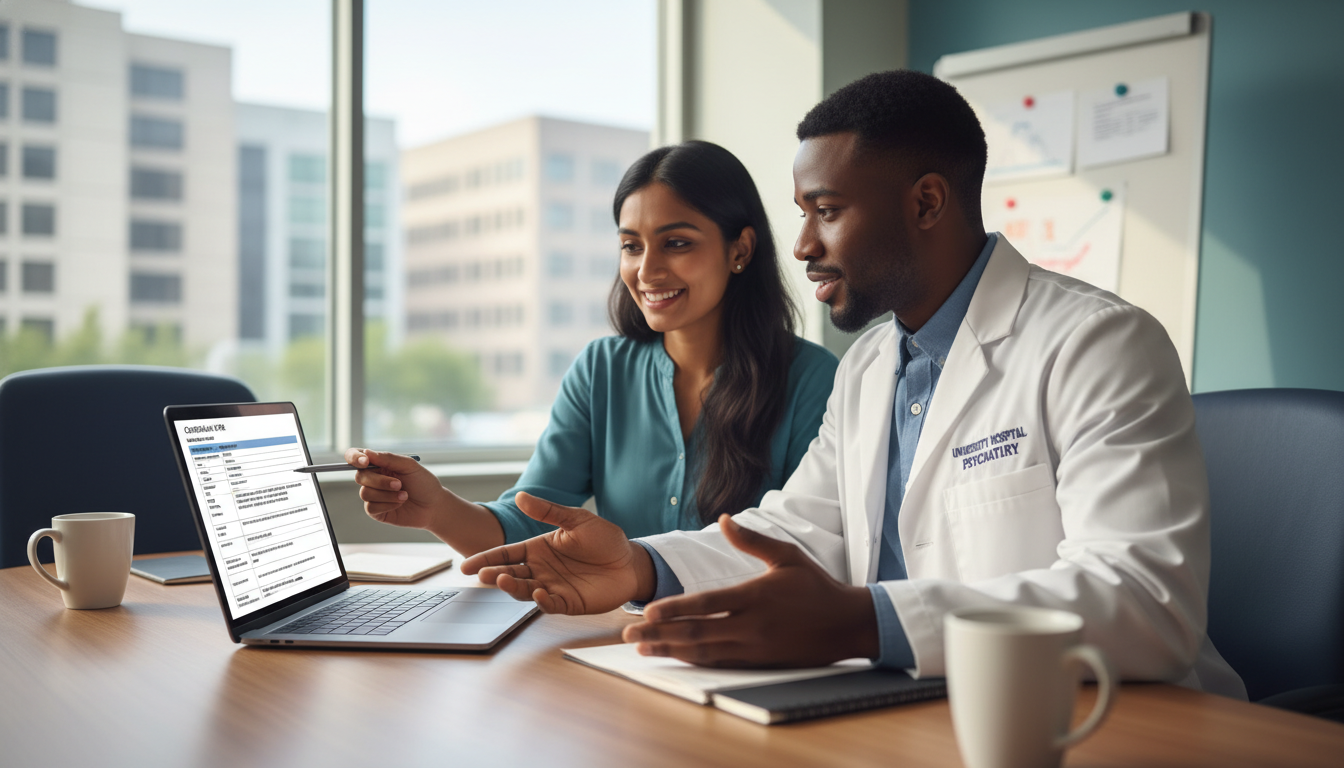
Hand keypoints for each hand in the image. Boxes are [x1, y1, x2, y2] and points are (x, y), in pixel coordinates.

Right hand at [346, 447, 443, 529]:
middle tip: (399, 484)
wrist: (434, 506)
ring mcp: (374, 495)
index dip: (354, 458)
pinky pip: (370, 507)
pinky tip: (399, 504)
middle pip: (360, 477)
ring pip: (365, 493)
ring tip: (404, 495)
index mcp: (379, 464)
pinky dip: (387, 505)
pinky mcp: (376, 511)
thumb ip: (388, 458)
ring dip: (387, 495)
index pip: (355, 457)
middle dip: (380, 481)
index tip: (365, 462)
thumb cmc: (423, 483)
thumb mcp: (409, 466)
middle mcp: (374, 479)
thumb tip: (366, 452)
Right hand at [462, 492, 654, 614]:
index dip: (486, 560)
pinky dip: (542, 601)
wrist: (630, 561)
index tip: (466, 565)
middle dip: (494, 575)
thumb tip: (521, 496)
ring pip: (525, 590)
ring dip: (513, 587)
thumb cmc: (604, 539)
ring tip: (504, 581)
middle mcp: (540, 570)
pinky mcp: (568, 603)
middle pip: (511, 574)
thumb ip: (549, 511)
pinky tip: (539, 593)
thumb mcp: (576, 520)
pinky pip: (550, 604)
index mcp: (538, 549)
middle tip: (482, 575)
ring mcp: (553, 587)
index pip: (506, 554)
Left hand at [621, 514, 878, 667]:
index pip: (707, 604)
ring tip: (642, 649)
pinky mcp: (758, 662)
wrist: (847, 625)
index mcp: (755, 596)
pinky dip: (693, 661)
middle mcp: (751, 625)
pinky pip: (719, 664)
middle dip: (660, 635)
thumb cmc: (816, 587)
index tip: (648, 612)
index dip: (676, 610)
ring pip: (704, 652)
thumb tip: (724, 518)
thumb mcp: (787, 556)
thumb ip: (752, 540)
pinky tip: (673, 657)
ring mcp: (754, 648)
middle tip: (628, 635)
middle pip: (697, 633)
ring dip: (670, 651)